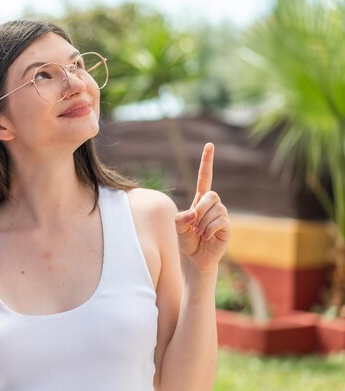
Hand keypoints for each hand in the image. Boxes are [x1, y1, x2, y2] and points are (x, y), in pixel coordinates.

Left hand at [175, 143, 230, 271]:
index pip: (204, 178)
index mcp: (199, 200)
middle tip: (194, 224)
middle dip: (200, 209)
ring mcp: (221, 214)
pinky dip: (208, 231)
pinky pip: (219, 222)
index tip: (209, 145)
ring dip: (203, 224)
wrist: (195, 258)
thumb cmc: (186, 240)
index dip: (207, 162)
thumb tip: (194, 214)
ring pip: (214, 210)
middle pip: (210, 194)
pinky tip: (207, 238)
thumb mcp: (178, 227)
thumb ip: (180, 218)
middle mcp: (212, 204)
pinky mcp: (226, 226)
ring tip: (200, 234)